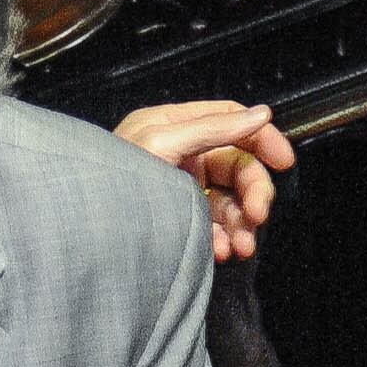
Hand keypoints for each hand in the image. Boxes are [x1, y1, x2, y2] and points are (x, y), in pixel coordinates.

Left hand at [114, 99, 295, 261]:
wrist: (81, 232)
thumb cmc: (111, 178)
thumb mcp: (163, 142)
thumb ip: (213, 128)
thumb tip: (260, 114)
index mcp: (173, 126)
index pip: (230, 120)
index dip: (262, 137)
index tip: (284, 161)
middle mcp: (179, 154)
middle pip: (237, 167)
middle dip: (253, 194)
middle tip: (257, 218)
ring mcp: (179, 189)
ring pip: (230, 202)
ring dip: (243, 224)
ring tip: (242, 247)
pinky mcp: (178, 221)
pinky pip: (214, 227)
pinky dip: (224, 239)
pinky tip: (222, 251)